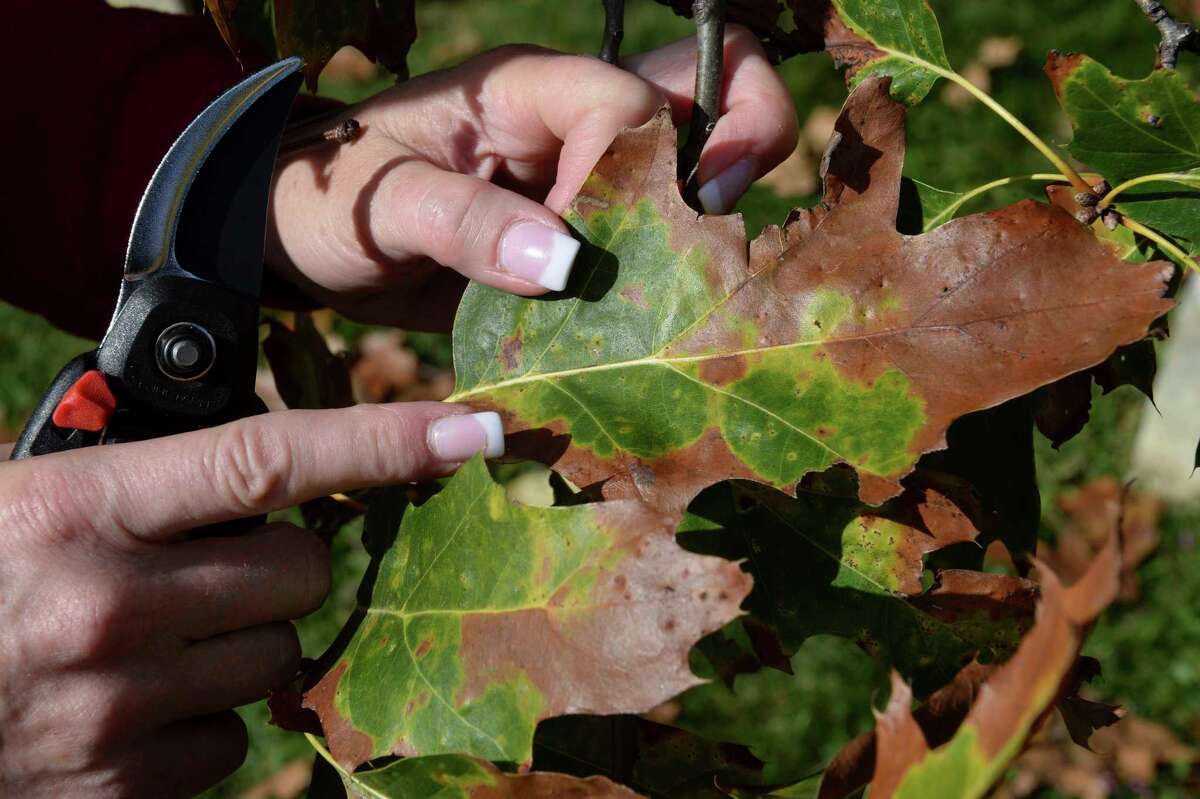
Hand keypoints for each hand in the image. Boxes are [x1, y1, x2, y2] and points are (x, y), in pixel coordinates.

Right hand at [0, 405, 502, 796]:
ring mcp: (115, 711)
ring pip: (280, 659)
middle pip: (302, 571)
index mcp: (78, 508)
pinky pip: (235, 744)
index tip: (469, 432)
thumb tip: (267, 474)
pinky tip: (136, 706)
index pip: (269, 459)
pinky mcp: (120, 791)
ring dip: (245, 642)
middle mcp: (106, 607)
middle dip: (283, 562)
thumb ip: (146, 479)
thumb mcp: (30, 498)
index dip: (384, 441)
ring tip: (161, 636)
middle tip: (218, 562)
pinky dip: (206, 721)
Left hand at [266, 26, 796, 328]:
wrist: (304, 239)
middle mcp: (572, 125)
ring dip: (704, 231)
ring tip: (674, 295)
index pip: (626, 103)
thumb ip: (462, 223)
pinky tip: (645, 325)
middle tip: (709, 232)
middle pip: (703, 97)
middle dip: (739, 149)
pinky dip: (668, 281)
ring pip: (695, 173)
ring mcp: (586, 183)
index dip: (631, 176)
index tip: (580, 256)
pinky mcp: (581, 241)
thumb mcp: (377, 203)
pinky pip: (655, 246)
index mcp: (525, 89)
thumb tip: (563, 264)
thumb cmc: (326, 196)